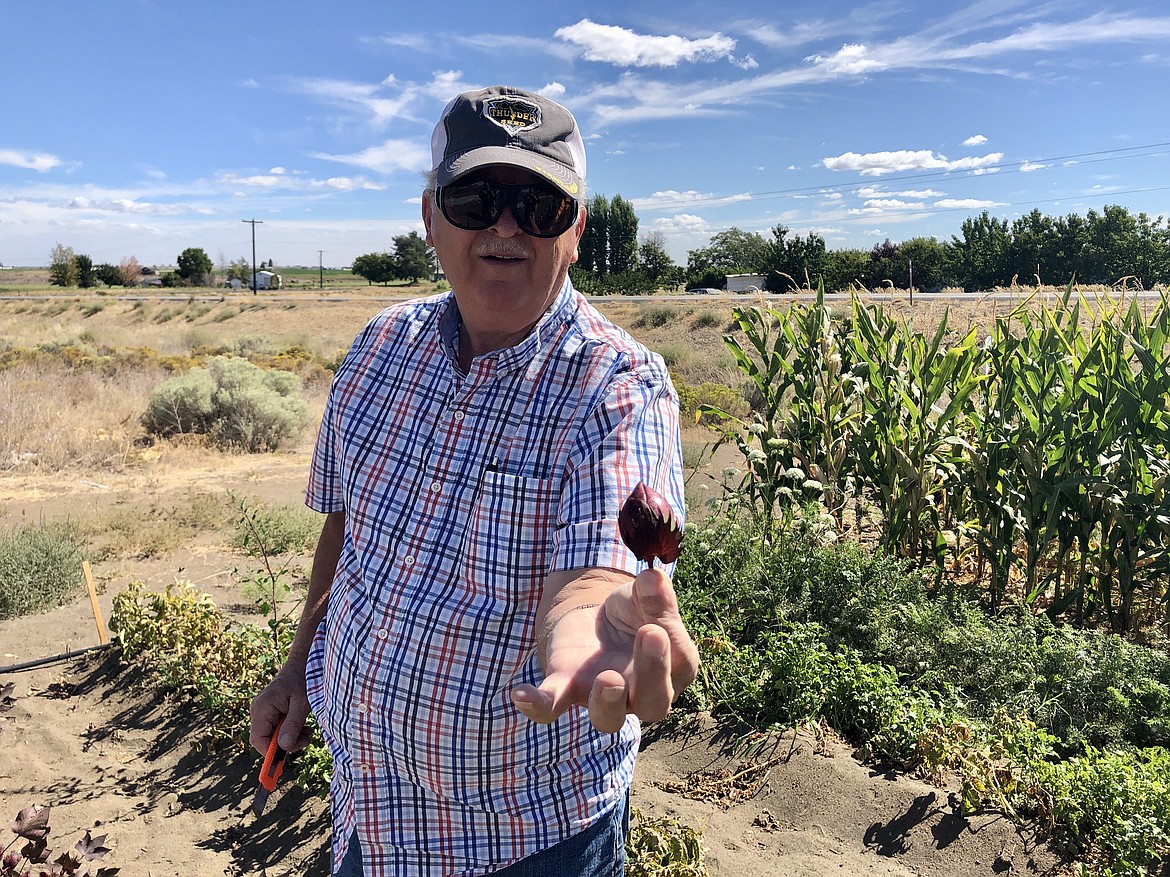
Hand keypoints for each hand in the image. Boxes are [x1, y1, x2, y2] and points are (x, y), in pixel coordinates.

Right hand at [249, 663, 313, 754]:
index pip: (258, 738)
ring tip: (308, 732)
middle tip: (305, 739)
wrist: (303, 663)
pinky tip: (303, 727)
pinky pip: (277, 730)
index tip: (286, 758)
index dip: (270, 752)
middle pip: (265, 740)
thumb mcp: (302, 703)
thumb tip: (284, 747)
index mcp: (263, 707)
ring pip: (272, 736)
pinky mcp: (271, 713)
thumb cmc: (304, 679)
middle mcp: (258, 710)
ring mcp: (263, 712)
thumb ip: (293, 724)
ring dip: (290, 738)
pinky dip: (290, 732)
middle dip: (285, 744)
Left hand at [510, 567, 699, 733]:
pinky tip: (520, 694)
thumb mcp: (645, 597)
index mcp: (673, 668)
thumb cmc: (633, 614)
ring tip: (606, 680)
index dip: (671, 646)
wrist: (595, 621)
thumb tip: (651, 578)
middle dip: (652, 673)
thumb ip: (654, 593)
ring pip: (608, 717)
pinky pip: (551, 707)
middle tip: (648, 637)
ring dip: (607, 702)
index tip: (655, 624)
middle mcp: (642, 693)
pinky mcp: (566, 688)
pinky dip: (537, 704)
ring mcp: (602, 696)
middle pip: (654, 702)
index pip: (680, 664)